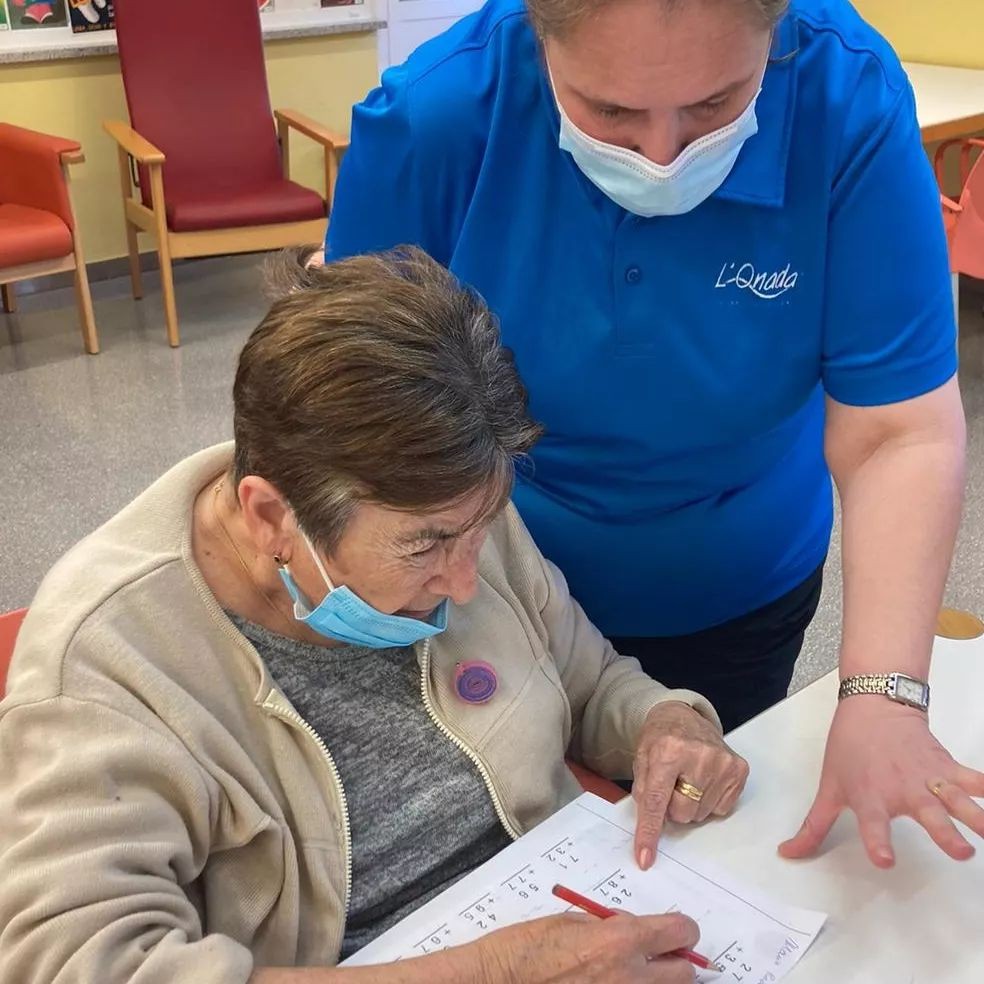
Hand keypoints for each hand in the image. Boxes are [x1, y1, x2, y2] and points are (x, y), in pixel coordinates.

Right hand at [476, 911, 699, 983]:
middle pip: (686, 973)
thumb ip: (609, 925)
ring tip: (626, 974)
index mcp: (619, 941)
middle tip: (656, 956)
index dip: (682, 930)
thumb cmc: (526, 949)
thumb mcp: (571, 922)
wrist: (498, 982)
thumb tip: (632, 929)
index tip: (676, 932)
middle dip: (675, 962)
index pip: (680, 933)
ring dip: (655, 983)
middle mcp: (629, 977)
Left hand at [632, 701, 749, 869]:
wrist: (683, 716)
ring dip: (691, 803)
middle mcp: (699, 756)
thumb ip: (643, 792)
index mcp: (667, 751)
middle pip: (682, 814)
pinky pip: (720, 809)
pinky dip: (708, 800)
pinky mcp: (739, 769)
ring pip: (701, 814)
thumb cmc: (660, 739)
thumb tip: (648, 829)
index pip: (657, 801)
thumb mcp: (641, 759)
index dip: (650, 832)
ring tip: (687, 779)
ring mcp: (723, 763)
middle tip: (672, 785)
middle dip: (673, 807)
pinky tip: (704, 779)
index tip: (646, 858)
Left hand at [779, 696, 983, 866]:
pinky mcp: (948, 767)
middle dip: (946, 834)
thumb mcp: (829, 787)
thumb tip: (788, 853)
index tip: (885, 859)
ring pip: (958, 799)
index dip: (877, 841)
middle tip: (961, 852)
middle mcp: (903, 791)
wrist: (874, 705)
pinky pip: (975, 779)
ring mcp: (929, 779)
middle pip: (928, 815)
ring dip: (977, 816)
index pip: (872, 824)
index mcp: (871, 798)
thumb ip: (813, 826)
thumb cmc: (850, 748)